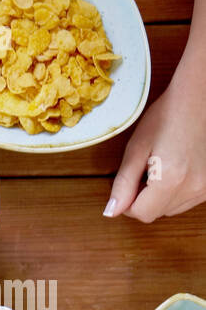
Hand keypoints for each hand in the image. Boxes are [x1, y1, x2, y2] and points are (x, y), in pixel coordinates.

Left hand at [106, 78, 205, 221]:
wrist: (200, 95)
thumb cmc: (169, 115)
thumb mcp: (137, 148)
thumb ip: (123, 183)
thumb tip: (112, 211)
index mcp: (171, 180)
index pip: (142, 213)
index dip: (128, 203)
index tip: (128, 184)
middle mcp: (194, 186)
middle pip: (158, 212)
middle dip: (145, 198)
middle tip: (145, 169)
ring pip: (175, 207)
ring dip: (163, 195)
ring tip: (163, 165)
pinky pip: (191, 197)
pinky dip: (180, 189)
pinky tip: (178, 166)